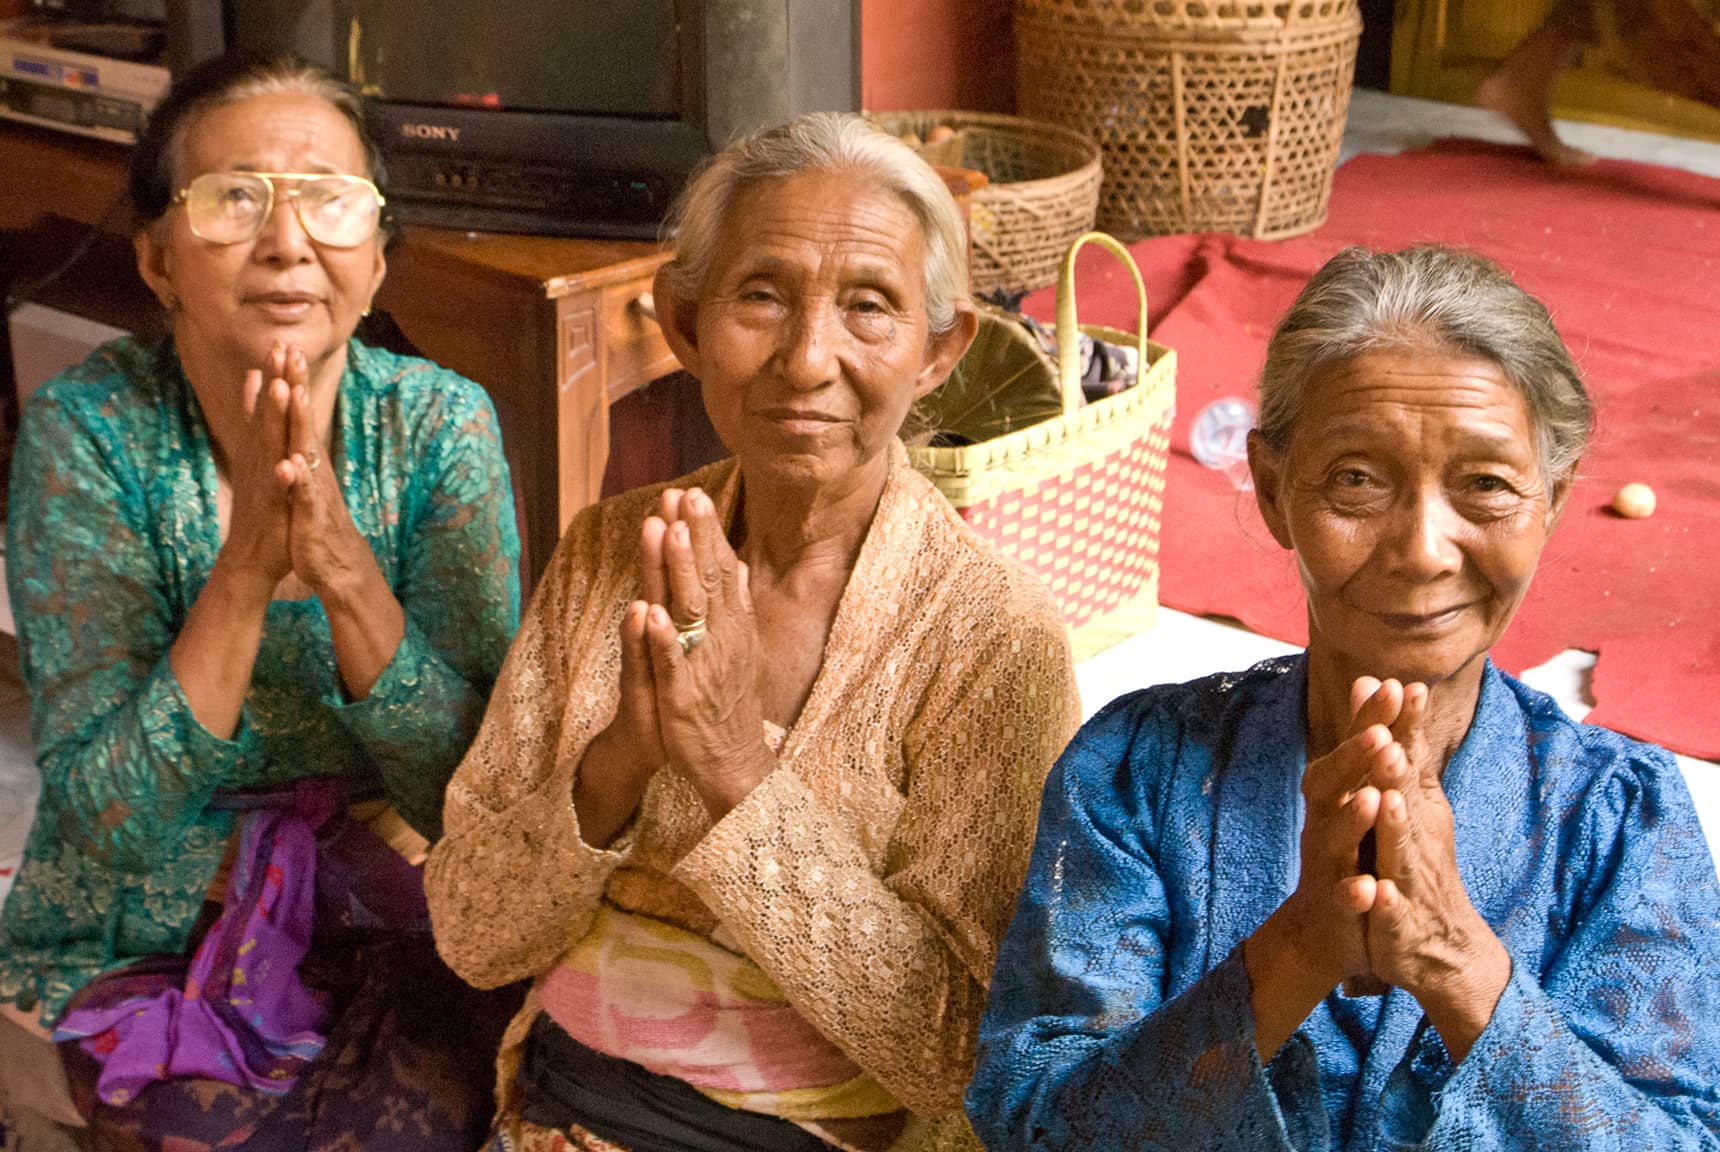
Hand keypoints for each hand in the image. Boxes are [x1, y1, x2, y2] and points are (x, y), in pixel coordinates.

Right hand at [219, 344, 293, 587]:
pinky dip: (281, 476)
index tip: (283, 344)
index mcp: (261, 448)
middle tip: (279, 349)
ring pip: (270, 446)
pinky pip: (278, 490)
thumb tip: (257, 380)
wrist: (250, 556)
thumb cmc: (262, 505)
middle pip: (268, 416)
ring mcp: (265, 482)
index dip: (275, 376)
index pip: (270, 407)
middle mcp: (260, 460)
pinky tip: (285, 463)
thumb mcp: (260, 456)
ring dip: (272, 418)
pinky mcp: (272, 507)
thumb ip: (257, 418)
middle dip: (275, 382)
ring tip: (279, 388)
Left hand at [273, 345, 374, 601]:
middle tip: (292, 352)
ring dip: (301, 425)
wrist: (334, 564)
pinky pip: (303, 496)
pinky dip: (297, 480)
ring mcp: (314, 491)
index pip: (298, 414)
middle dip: (298, 387)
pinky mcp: (311, 517)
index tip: (285, 346)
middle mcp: (313, 468)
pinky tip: (291, 464)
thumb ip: (294, 448)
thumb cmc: (312, 519)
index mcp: (307, 459)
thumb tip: (289, 420)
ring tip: (295, 396)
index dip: (292, 381)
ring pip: (306, 453)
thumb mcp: (301, 478)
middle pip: (303, 422)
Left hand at [640, 487, 772, 818]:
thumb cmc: (728, 701)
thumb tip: (737, 564)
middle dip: (695, 537)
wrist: (731, 760)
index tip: (694, 494)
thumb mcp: (739, 646)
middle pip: (707, 579)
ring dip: (680, 571)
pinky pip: (671, 662)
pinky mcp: (683, 694)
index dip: (706, 532)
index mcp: (732, 625)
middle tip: (685, 496)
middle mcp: (721, 638)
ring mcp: (703, 664)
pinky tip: (650, 612)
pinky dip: (663, 637)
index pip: (720, 569)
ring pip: (690, 611)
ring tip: (671, 533)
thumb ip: (735, 604)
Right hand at [1244, 678, 1407, 1057]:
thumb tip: (1369, 679)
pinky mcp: (1334, 904)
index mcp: (1335, 794)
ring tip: (1372, 799)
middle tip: (1381, 736)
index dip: (1368, 720)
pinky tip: (1369, 888)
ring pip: (1334, 837)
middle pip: (1332, 784)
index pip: (1351, 748)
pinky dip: (1354, 892)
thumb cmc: (1349, 850)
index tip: (1393, 686)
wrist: (1324, 928)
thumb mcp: (1357, 788)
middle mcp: (1323, 821)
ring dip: (1351, 818)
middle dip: (1355, 760)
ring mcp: (1326, 862)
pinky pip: (1341, 897)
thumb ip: (1363, 740)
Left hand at [1363, 680, 1509, 1056]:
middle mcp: (1418, 840)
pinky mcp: (1399, 925)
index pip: (1411, 765)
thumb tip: (1371, 681)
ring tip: (1388, 803)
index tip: (1407, 685)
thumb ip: (1388, 745)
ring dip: (1396, 828)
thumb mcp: (1403, 802)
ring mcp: (1411, 883)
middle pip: (1409, 801)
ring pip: (1402, 853)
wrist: (1439, 950)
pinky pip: (1392, 913)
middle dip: (1399, 771)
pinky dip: (1385, 902)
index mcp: (1415, 810)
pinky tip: (1377, 893)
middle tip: (1392, 739)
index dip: (1409, 729)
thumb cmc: (1413, 865)